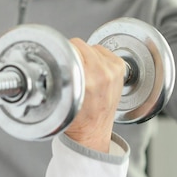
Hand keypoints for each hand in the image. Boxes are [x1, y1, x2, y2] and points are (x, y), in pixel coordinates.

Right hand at [63, 38, 124, 152]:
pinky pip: (103, 51)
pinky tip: (93, 69)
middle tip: (72, 68)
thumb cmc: (77, 119)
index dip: (64, 52)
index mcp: (87, 79)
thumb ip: (60, 72)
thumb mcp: (61, 95)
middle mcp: (103, 73)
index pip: (72, 47)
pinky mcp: (119, 68)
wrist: (93, 131)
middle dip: (74, 55)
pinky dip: (97, 57)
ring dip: (86, 55)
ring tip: (83, 71)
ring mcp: (113, 70)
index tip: (62, 59)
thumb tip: (56, 54)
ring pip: (92, 47)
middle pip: (82, 45)